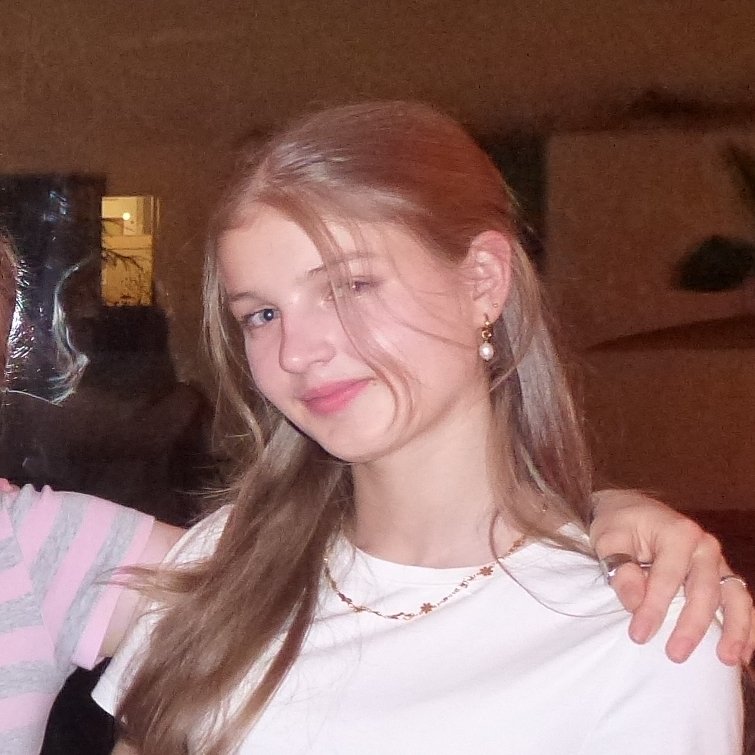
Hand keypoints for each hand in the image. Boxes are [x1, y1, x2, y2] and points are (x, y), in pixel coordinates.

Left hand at [590, 489, 752, 665]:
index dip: (654, 608)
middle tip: (675, 655)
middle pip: (704, 590)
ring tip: (726, 659)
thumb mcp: (609, 539)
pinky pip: (740, 600)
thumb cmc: (620, 524)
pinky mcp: (721, 574)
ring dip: (734, 630)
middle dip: (691, 626)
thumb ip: (621, 568)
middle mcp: (704, 545)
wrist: (632, 509)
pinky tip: (743, 652)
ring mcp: (716, 560)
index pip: (667, 577)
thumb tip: (634, 604)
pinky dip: (746, 626)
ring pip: (734, 597)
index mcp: (678, 532)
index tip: (639, 635)